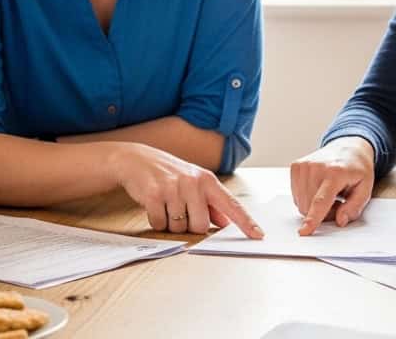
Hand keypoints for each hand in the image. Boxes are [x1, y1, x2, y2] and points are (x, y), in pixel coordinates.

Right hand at [108, 144, 262, 238]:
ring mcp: (173, 189)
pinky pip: (160, 224)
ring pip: (179, 227)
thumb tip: (226, 221)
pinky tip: (154, 205)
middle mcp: (193, 183)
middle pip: (201, 226)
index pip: (231, 204)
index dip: (246, 222)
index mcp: (207, 180)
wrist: (137, 160)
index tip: (259, 235)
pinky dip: (156, 221)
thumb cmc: (169, 174)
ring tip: (166, 204)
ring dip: (171, 223)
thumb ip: (210, 203)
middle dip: (190, 225)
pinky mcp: (154, 195)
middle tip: (180, 210)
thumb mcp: (193, 182)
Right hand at [290, 137, 375, 234]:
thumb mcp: (365, 188)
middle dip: (323, 213)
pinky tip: (318, 189)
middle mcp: (316, 167)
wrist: (348, 146)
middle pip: (310, 206)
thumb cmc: (356, 169)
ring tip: (329, 195)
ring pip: (301, 203)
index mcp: (335, 172)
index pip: (321, 200)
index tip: (304, 231)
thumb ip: (354, 207)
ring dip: (314, 206)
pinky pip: (296, 195)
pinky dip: (307, 198)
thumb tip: (340, 221)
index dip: (313, 218)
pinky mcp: (296, 166)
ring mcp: (304, 165)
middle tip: (338, 203)